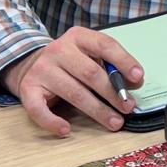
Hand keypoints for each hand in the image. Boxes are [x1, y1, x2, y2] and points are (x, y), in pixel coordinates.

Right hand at [1, 26, 143, 136]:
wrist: (30, 64)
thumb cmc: (69, 62)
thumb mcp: (90, 55)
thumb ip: (111, 66)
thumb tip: (134, 82)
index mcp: (78, 37)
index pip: (105, 45)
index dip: (124, 61)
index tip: (138, 78)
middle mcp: (58, 50)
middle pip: (91, 73)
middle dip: (113, 92)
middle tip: (128, 107)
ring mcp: (42, 69)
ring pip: (74, 93)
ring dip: (97, 111)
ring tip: (114, 122)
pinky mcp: (28, 89)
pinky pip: (39, 109)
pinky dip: (53, 122)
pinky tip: (66, 130)